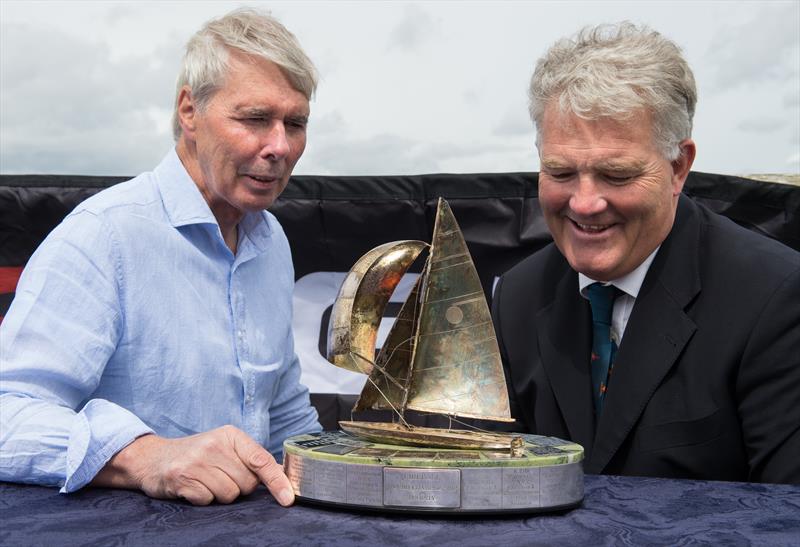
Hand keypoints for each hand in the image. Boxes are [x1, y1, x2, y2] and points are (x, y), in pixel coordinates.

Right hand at [91, 425, 294, 505]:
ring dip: (220, 495)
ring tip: (206, 481)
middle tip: (220, 477)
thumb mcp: (226, 448)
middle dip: (239, 488)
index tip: (289, 498)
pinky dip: (203, 499)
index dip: (278, 481)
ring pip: (229, 495)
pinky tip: (194, 488)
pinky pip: (208, 501)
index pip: (262, 460)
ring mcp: (198, 461)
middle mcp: (215, 445)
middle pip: (247, 484)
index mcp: (231, 435)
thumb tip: (284, 474)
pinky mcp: (182, 478)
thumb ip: (253, 459)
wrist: (152, 458)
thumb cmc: (197, 455)